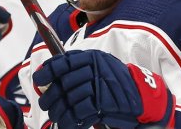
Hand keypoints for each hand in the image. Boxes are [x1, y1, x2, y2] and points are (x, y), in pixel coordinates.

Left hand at [32, 50, 172, 128]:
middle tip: (46, 105)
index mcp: (91, 58)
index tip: (38, 80)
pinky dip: (69, 121)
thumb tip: (50, 79)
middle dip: (50, 97)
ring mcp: (99, 86)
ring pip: (69, 99)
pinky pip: (79, 113)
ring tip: (56, 117)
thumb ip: (78, 70)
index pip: (63, 62)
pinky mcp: (103, 103)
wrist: (142, 96)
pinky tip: (67, 124)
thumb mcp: (99, 68)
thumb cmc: (117, 84)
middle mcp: (94, 69)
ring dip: (59, 111)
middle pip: (63, 83)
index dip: (47, 72)